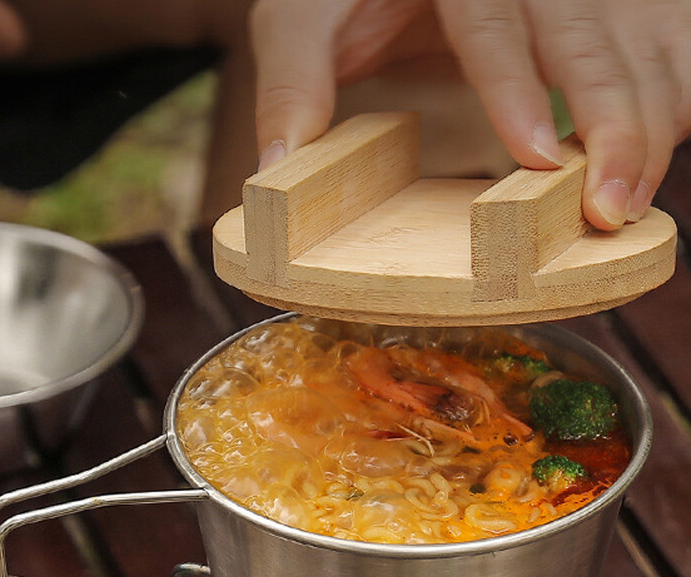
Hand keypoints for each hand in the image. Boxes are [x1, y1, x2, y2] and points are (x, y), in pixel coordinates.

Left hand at [251, 0, 690, 229]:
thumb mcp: (303, 18)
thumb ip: (292, 84)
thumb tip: (276, 172)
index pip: (494, 18)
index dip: (520, 89)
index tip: (541, 159)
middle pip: (587, 29)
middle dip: (612, 121)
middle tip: (612, 205)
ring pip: (636, 36)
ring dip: (649, 116)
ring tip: (637, 196)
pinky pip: (657, 34)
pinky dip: (667, 90)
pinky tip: (664, 142)